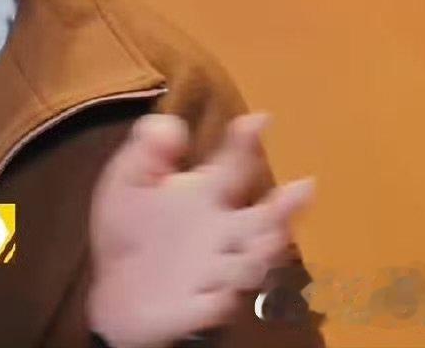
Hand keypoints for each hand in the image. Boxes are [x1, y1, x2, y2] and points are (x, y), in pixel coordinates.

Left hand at [86, 112, 315, 347]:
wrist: (121, 292)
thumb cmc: (132, 229)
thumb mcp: (128, 182)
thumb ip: (147, 152)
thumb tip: (170, 124)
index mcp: (207, 193)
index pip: (233, 163)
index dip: (247, 142)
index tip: (261, 119)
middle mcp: (224, 229)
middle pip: (263, 217)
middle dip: (283, 207)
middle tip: (303, 188)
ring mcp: (220, 268)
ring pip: (253, 260)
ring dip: (264, 251)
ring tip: (272, 238)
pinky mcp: (206, 304)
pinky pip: (220, 303)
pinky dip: (222, 298)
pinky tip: (221, 292)